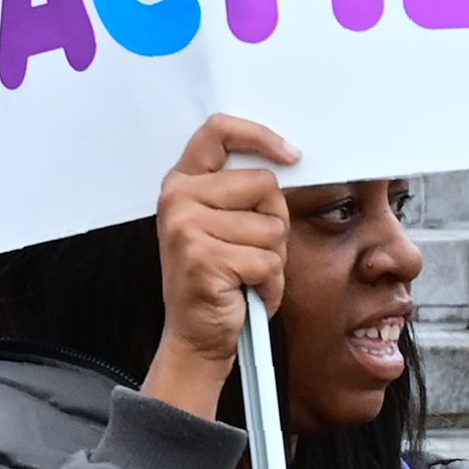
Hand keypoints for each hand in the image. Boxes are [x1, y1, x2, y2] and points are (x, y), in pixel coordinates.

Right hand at [136, 114, 299, 416]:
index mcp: (182, 183)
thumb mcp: (221, 224)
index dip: (260, 136)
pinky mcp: (203, 258)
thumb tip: (288, 163)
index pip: (218, 132)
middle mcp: (177, 199)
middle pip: (264, 184)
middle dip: (273, 221)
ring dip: (272, 257)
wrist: (196, 336)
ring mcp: (186, 228)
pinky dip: (269, 283)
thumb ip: (241, 192)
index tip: (291, 154)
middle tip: (250, 249)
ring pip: (271, 226)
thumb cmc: (218, 280)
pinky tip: (246, 292)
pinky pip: (267, 260)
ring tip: (245, 273)